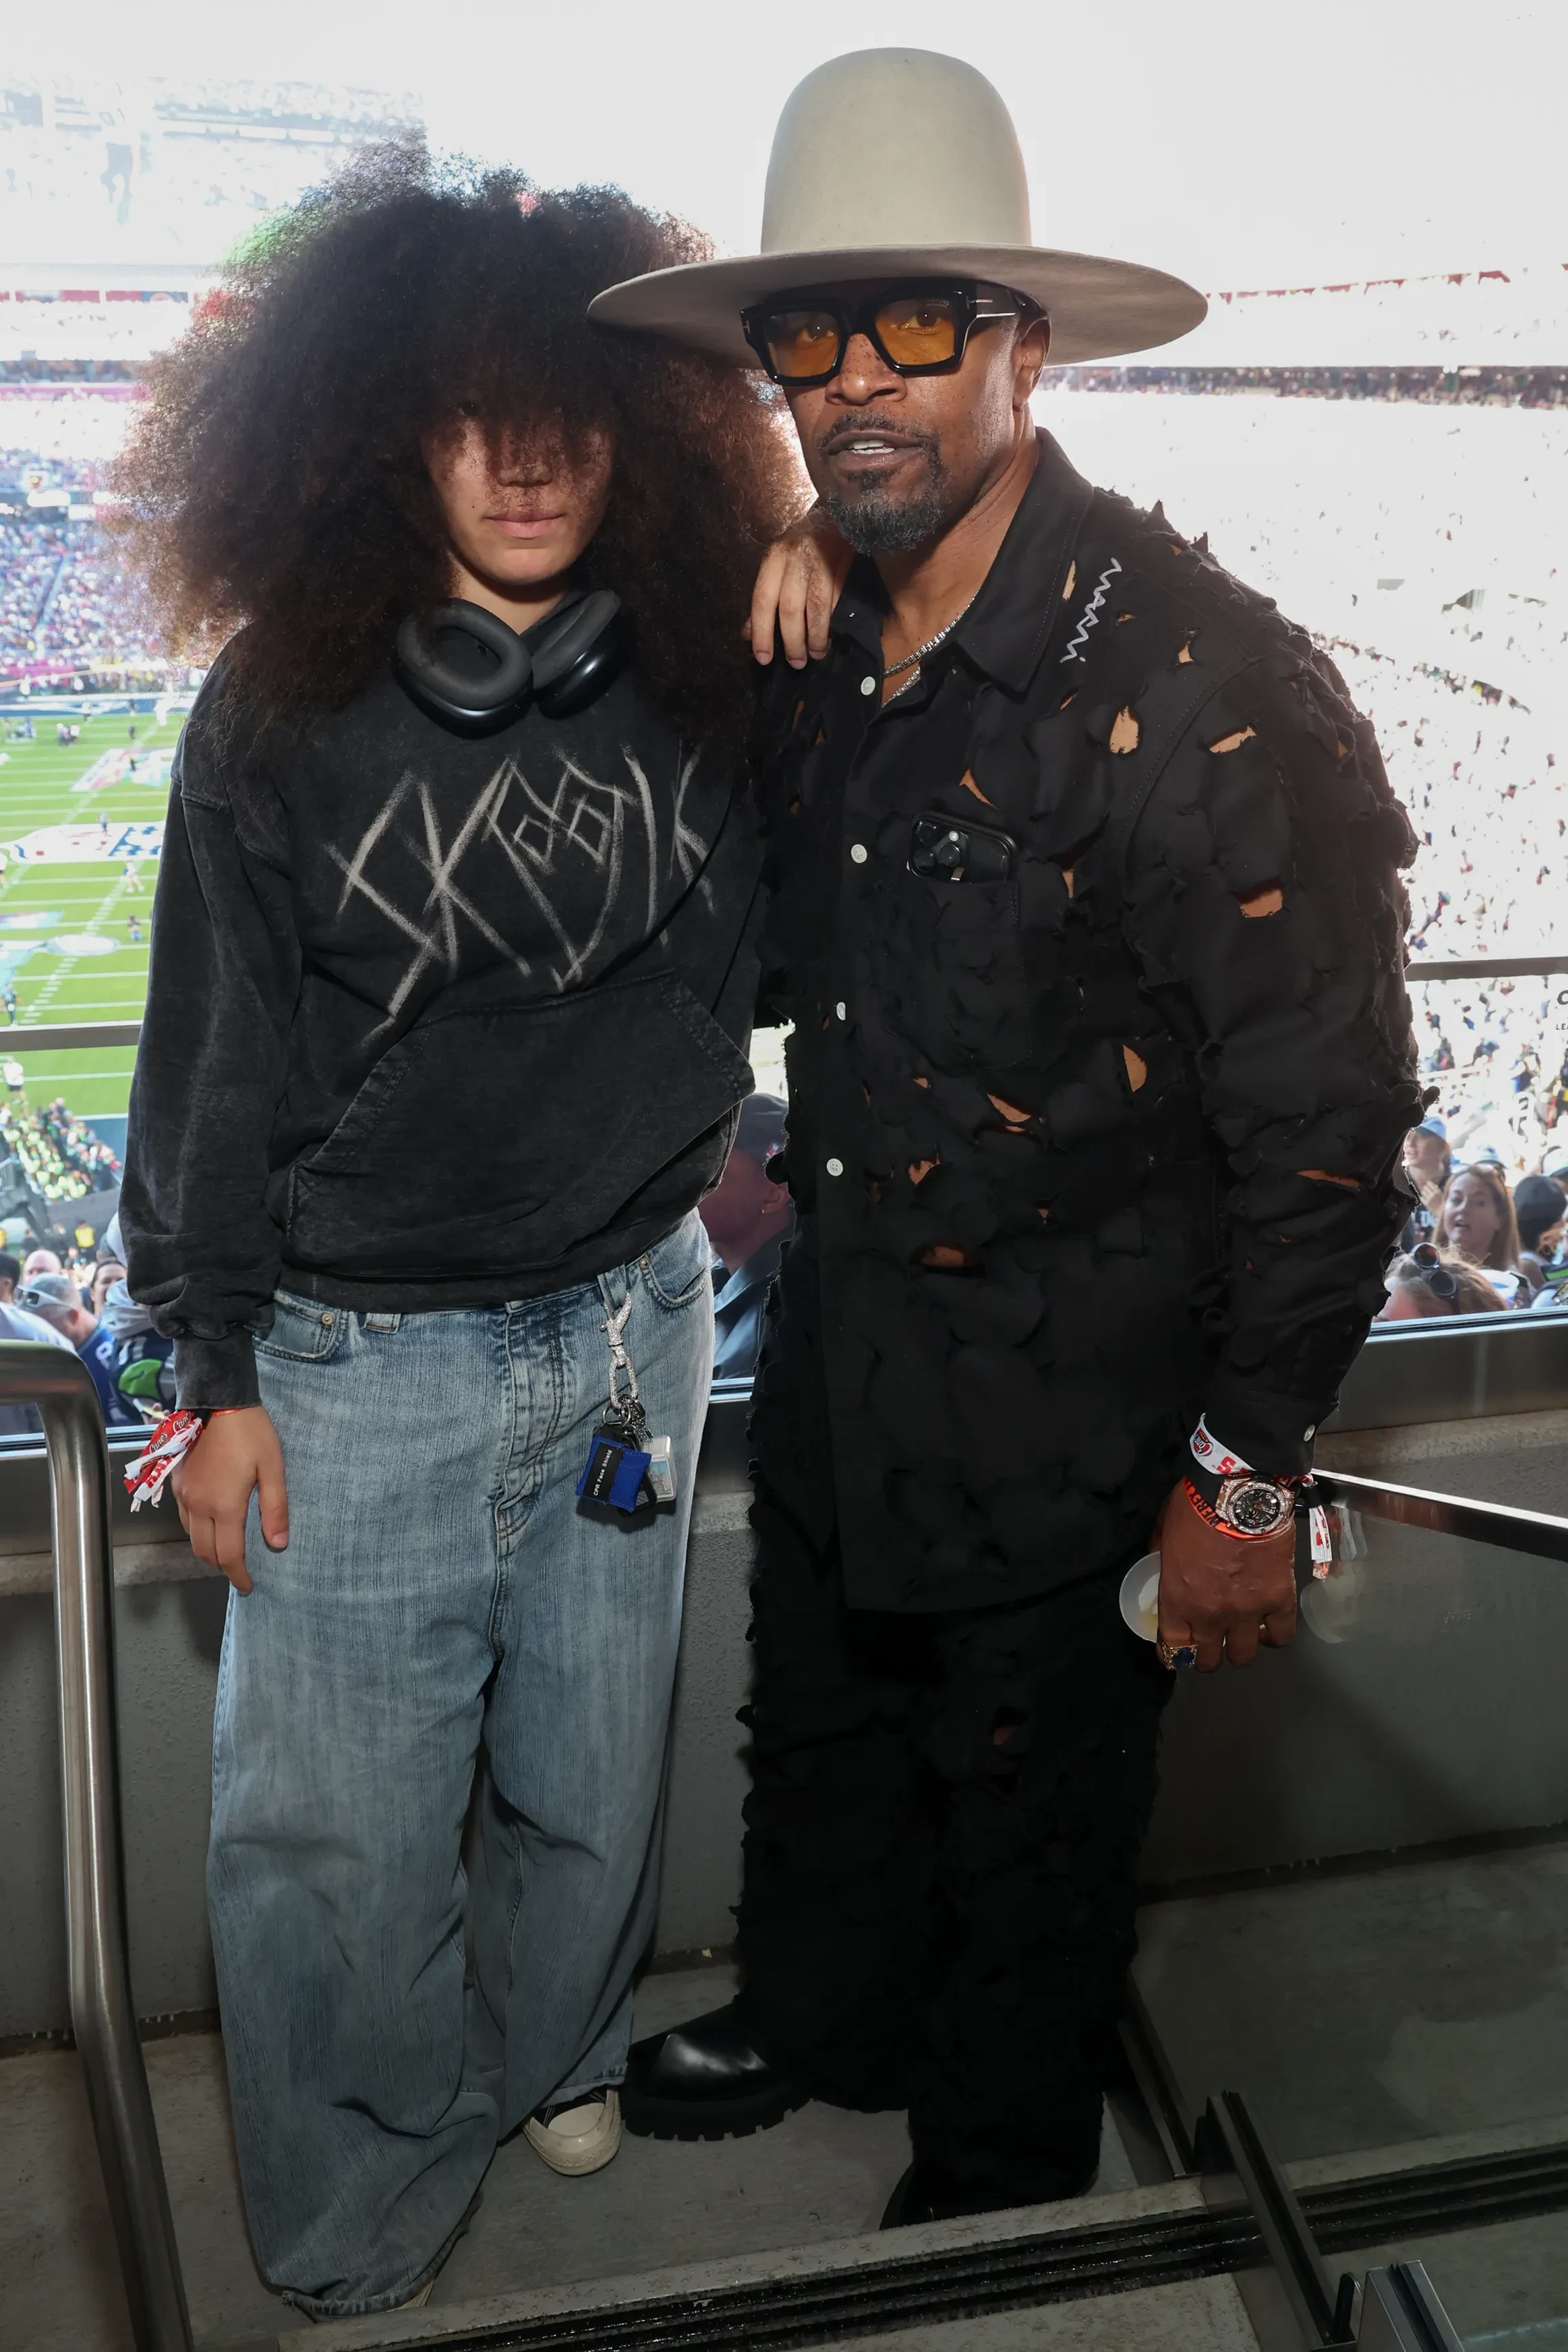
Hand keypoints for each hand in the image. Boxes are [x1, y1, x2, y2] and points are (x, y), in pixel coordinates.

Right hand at [171, 1405, 287, 1593]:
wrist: (219, 1402)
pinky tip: (211, 1523)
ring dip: (207, 1549)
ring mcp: (183, 1494)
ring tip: (226, 1549)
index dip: (238, 1574)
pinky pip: (184, 1518)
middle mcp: (197, 1505)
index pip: (228, 1554)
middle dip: (222, 1566)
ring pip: (191, 1536)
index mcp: (223, 1505)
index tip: (248, 1586)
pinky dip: (196, 1531)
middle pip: (204, 1551)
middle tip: (239, 1570)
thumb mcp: (273, 1469)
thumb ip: (275, 1508)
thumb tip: (278, 1544)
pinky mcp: (176, 1482)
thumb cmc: (252, 1434)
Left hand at [745, 504, 853, 668]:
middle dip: (792, 640)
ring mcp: (820, 558)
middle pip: (789, 607)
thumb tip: (747, 633)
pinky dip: (834, 620)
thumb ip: (765, 598)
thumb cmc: (805, 545)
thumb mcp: (779, 566)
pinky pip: (837, 598)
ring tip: (817, 654)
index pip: (762, 600)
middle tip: (796, 663)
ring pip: (815, 606)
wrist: (840, 512)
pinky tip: (833, 634)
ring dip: (816, 635)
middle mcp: (794, 557)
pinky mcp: (843, 561)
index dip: (761, 632)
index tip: (763, 658)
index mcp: (774, 558)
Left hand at [1154, 1480, 1296, 1670]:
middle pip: (1208, 1660)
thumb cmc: (1195, 1506)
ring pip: (1244, 1656)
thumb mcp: (1163, 1530)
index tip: (1176, 1650)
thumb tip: (1158, 1563)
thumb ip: (1160, 1556)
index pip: (1172, 1646)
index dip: (1173, 1652)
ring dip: (1239, 1648)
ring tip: (1241, 1635)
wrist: (1239, 1492)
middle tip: (1210, 1643)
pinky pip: (1281, 1635)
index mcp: (1178, 1600)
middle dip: (1206, 1656)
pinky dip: (1274, 1635)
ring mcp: (1248, 1612)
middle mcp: (1211, 1615)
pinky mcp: (1279, 1600)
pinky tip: (1269, 1626)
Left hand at [1415, 1173, 1444, 1212]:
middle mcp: (1432, 1194)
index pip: (1429, 1183)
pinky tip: (1424, 1198)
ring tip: (1426, 1193)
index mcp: (1438, 1191)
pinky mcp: (1426, 1204)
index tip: (1429, 1183)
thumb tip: (1434, 1186)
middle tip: (1427, 1189)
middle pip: (1425, 1187)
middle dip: (1426, 1187)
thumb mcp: (1444, 1195)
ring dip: (1424, 1192)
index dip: (1429, 1183)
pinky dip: (1422, 1197)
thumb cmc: (1446, 1204)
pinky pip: (1421, 1198)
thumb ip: (1439, 1190)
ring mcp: (1428, 1199)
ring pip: (1422, 1192)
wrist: (1444, 1213)